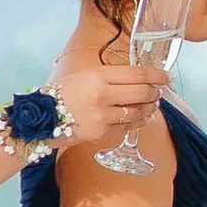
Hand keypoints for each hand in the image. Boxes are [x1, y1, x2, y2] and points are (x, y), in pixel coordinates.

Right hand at [50, 48, 169, 145]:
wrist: (40, 117)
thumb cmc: (62, 94)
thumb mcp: (84, 76)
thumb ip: (109, 78)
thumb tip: (137, 80)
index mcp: (98, 75)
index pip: (137, 74)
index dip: (156, 75)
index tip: (166, 77)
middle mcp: (103, 94)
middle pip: (142, 93)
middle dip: (154, 93)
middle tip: (158, 92)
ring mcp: (103, 115)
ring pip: (137, 112)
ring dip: (148, 109)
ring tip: (151, 105)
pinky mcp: (101, 132)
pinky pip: (126, 126)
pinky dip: (136, 122)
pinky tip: (138, 118)